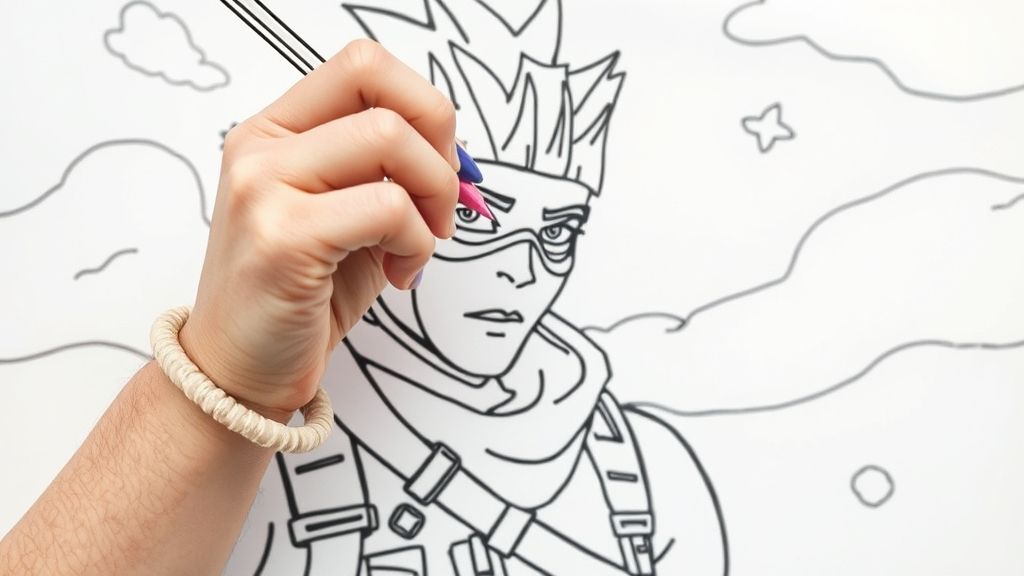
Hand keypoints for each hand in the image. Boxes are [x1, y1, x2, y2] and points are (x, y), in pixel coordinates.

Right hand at [178, 40, 459, 421]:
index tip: (441, 162)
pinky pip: (388, 208)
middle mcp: (261, 147)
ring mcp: (264, 186)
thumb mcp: (348, 217)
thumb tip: (460, 158)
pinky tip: (401, 273)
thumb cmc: (301, 295)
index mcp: (275, 131)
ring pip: (390, 140)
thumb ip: (388, 174)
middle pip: (383, 92)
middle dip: (440, 150)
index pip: (364, 65)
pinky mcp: (283, 236)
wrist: (241, 373)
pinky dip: (416, 242)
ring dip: (432, 200)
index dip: (423, 105)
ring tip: (417, 248)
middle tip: (441, 208)